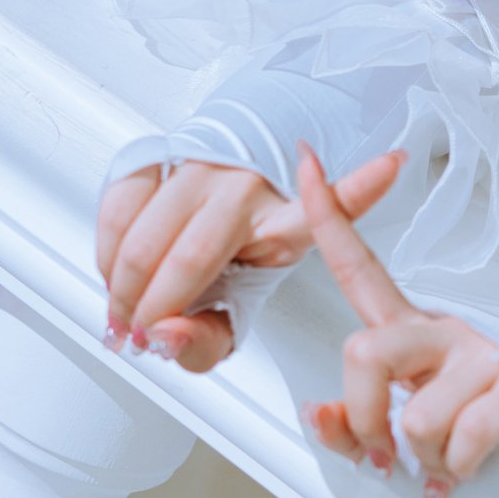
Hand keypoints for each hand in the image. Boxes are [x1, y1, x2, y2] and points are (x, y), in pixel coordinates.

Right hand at [96, 146, 404, 371]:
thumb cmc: (229, 255)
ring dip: (123, 289)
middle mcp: (245, 189)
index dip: (360, 185)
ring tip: (125, 319)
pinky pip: (119, 207)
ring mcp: (200, 167)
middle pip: (190, 258)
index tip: (392, 163)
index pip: (332, 206)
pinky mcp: (158, 155)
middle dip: (154, 309)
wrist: (204, 197)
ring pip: (145, 236)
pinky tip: (115, 278)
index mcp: (285, 224)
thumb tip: (164, 335)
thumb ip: (204, 342)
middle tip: (142, 336)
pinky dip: (106, 254)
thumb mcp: (237, 310)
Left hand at [295, 146, 498, 497]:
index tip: (304, 158)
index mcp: (408, 333)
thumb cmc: (470, 456)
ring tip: (447, 464)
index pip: (358, 268)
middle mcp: (444, 331)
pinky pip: (464, 435)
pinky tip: (472, 469)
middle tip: (388, 459)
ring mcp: (484, 354)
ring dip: (424, 460)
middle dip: (364, 422)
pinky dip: (460, 470)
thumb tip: (316, 412)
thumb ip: (349, 429)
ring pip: (413, 414)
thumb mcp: (394, 447)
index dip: (328, 215)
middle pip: (364, 352)